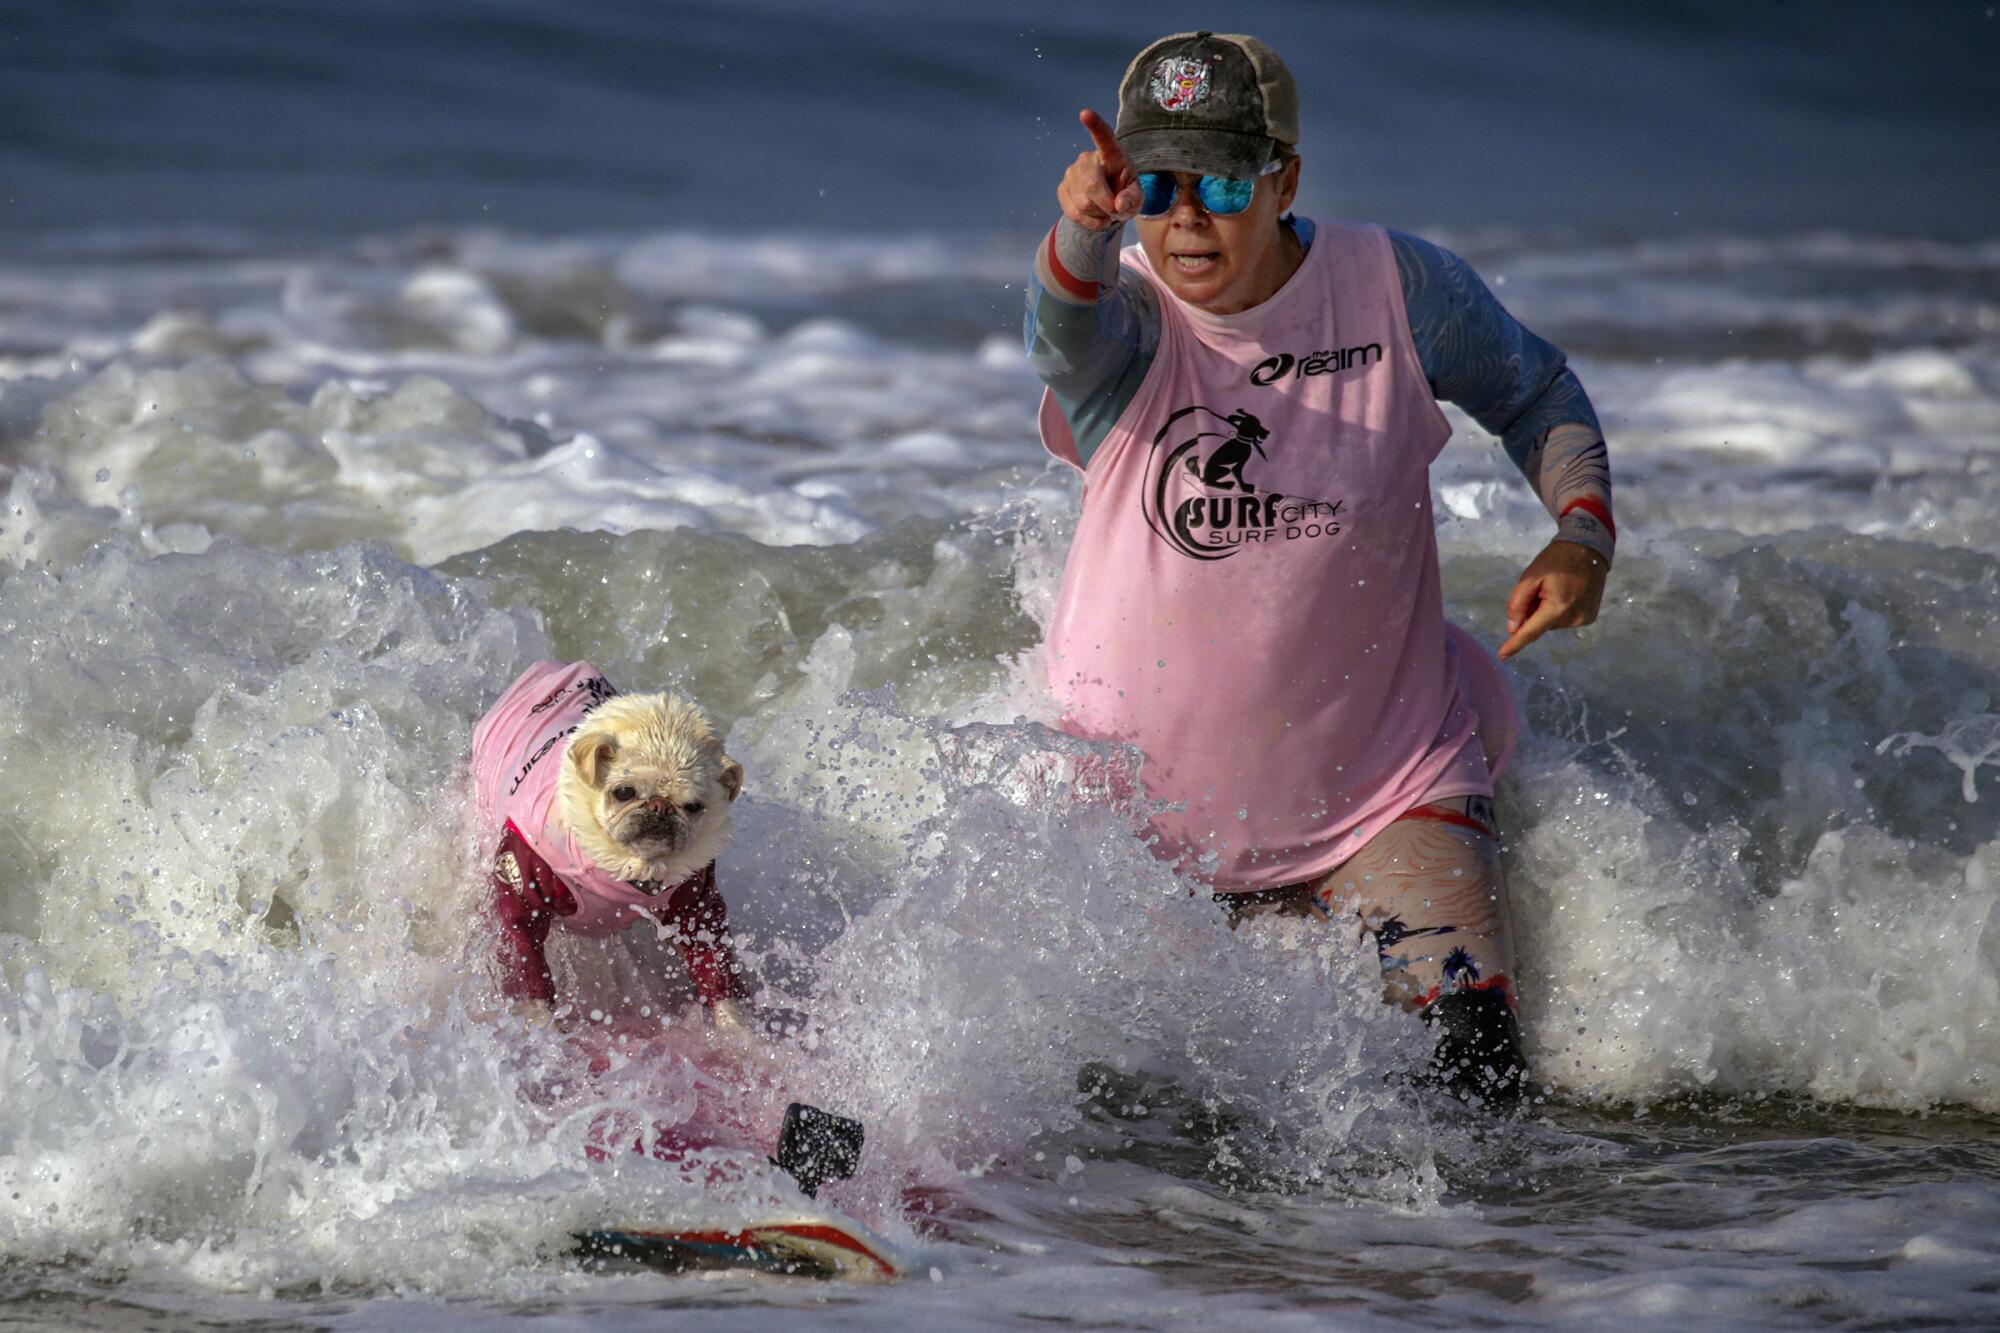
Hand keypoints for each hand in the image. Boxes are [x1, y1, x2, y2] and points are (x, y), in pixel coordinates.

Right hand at [1058, 108, 1141, 230]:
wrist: (1106, 206)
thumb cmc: (1125, 195)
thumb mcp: (1137, 198)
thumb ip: (1132, 200)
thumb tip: (1119, 204)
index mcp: (1111, 154)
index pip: (1104, 137)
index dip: (1095, 125)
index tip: (1085, 113)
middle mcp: (1087, 158)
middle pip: (1091, 185)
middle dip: (1106, 205)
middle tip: (1116, 210)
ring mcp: (1071, 173)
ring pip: (1083, 204)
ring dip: (1099, 215)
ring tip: (1105, 210)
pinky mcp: (1062, 189)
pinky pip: (1074, 214)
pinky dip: (1089, 222)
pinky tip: (1095, 216)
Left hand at [1498, 541, 1607, 659]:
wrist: (1588, 549)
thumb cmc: (1556, 560)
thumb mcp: (1530, 576)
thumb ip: (1518, 603)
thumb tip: (1513, 628)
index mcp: (1557, 608)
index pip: (1531, 632)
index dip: (1515, 644)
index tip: (1502, 656)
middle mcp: (1573, 618)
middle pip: (1540, 625)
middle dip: (1533, 613)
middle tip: (1538, 590)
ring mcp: (1583, 619)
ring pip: (1551, 624)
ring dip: (1546, 612)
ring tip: (1553, 589)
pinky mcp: (1589, 617)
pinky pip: (1564, 620)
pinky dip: (1558, 612)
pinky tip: (1564, 594)